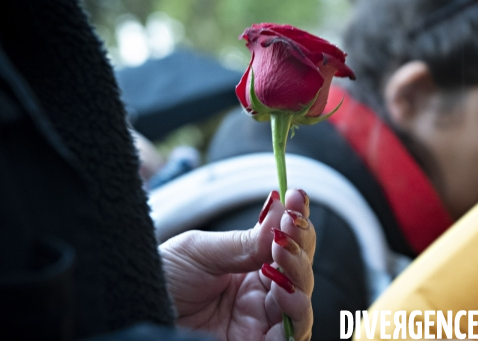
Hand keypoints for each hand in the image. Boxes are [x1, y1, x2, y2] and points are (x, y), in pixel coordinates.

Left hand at [160, 189, 315, 340]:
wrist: (130, 309)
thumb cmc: (160, 279)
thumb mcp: (200, 251)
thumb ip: (244, 241)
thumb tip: (279, 207)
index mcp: (250, 268)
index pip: (287, 245)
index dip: (297, 221)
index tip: (295, 196)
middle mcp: (260, 296)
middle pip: (301, 273)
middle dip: (301, 245)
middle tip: (288, 225)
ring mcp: (259, 324)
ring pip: (302, 304)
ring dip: (299, 275)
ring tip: (282, 252)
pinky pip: (290, 338)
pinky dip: (295, 312)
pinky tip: (282, 289)